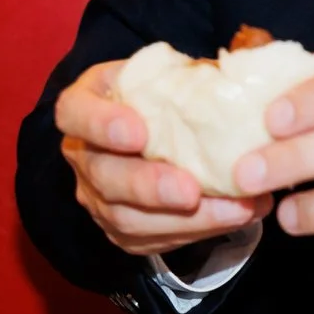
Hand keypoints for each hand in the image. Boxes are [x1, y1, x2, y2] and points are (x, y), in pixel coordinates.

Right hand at [55, 60, 270, 257]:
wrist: (155, 132)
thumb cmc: (160, 96)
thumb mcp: (164, 73)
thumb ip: (189, 75)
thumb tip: (238, 78)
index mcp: (83, 106)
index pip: (75, 113)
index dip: (101, 124)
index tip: (140, 132)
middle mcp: (82, 155)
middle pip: (103, 176)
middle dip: (149, 186)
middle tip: (191, 191)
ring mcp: (98, 197)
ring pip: (127, 218)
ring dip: (184, 220)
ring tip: (234, 209)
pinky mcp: (120, 230)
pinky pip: (153, 240)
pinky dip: (198, 231)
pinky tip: (236, 217)